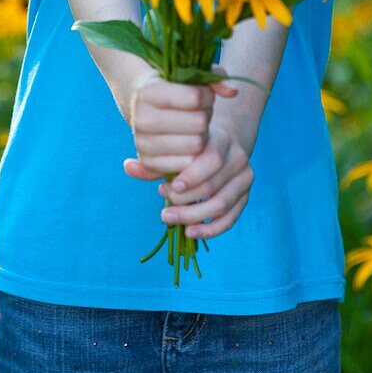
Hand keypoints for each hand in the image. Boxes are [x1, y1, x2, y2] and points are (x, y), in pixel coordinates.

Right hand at [123, 64, 237, 181]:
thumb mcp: (190, 76)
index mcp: (148, 92)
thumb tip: (233, 91)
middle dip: (205, 116)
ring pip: (196, 144)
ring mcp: (143, 143)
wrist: (145, 107)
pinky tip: (187, 141)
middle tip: (199, 112)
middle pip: (199, 122)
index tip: (203, 94)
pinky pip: (189, 163)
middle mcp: (141, 118)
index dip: (207, 96)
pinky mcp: (149, 163)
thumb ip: (215, 78)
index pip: (195, 97)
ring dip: (202, 135)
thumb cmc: (174, 88)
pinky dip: (194, 154)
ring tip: (193, 126)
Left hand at [157, 121, 254, 240]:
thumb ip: (153, 160)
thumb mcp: (175, 148)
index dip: (190, 177)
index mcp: (220, 139)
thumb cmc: (191, 146)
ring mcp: (244, 178)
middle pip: (213, 186)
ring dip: (193, 217)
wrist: (221, 143)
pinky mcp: (245, 196)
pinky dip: (210, 230)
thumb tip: (127, 166)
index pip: (211, 159)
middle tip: (163, 210)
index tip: (166, 189)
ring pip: (221, 204)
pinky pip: (230, 219)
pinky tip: (190, 232)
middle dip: (185, 202)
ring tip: (170, 219)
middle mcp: (237, 158)